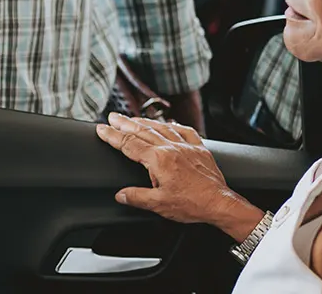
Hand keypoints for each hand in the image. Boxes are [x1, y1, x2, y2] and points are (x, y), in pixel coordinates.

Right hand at [97, 113, 264, 241]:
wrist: (219, 203)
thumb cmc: (193, 204)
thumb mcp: (159, 205)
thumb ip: (137, 197)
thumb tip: (121, 195)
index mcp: (159, 160)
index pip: (129, 144)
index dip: (113, 136)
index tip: (102, 129)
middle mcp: (172, 148)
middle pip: (142, 131)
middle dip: (124, 123)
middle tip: (112, 117)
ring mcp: (186, 146)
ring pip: (161, 127)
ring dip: (145, 121)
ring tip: (133, 118)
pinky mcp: (199, 149)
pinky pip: (184, 131)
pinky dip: (173, 125)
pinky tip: (168, 124)